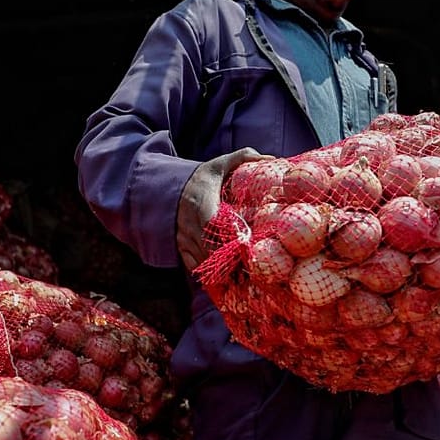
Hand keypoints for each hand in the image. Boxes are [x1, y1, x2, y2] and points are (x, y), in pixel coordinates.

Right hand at [177, 148, 269, 269]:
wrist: (166, 188)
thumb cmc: (201, 177)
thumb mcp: (219, 164)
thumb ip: (243, 157)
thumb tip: (272, 159)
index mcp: (201, 201)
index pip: (213, 223)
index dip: (230, 236)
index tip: (248, 245)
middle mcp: (189, 221)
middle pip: (210, 247)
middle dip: (231, 260)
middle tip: (253, 270)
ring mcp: (183, 236)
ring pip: (203, 259)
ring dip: (222, 270)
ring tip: (244, 280)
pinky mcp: (180, 246)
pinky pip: (194, 265)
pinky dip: (209, 274)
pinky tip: (226, 282)